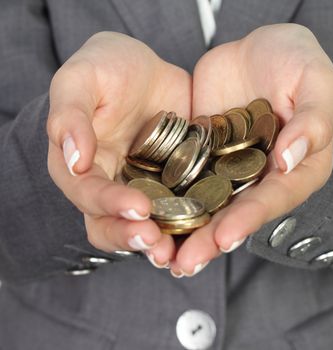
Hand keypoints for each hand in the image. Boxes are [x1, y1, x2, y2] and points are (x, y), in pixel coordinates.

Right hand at [47, 32, 190, 266]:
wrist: (146, 68)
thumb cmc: (106, 67)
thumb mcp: (81, 79)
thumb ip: (70, 116)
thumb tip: (75, 160)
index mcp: (80, 166)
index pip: (88, 194)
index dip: (110, 204)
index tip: (138, 207)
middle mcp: (110, 184)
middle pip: (113, 223)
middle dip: (133, 236)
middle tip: (157, 241)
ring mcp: (142, 187)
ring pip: (146, 225)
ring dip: (161, 242)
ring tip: (179, 252)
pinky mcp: (173, 183)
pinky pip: (180, 207)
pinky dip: (189, 223)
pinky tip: (206, 230)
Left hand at [170, 24, 332, 276]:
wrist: (257, 48)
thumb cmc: (296, 61)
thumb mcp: (315, 83)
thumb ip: (312, 121)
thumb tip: (289, 161)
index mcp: (295, 169)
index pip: (272, 199)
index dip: (249, 219)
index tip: (225, 238)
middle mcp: (259, 177)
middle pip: (235, 213)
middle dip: (210, 239)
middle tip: (185, 264)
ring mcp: (226, 168)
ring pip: (205, 203)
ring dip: (184, 229)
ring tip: (161, 255)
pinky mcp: (199, 154)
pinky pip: (182, 177)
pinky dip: (166, 196)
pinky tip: (144, 214)